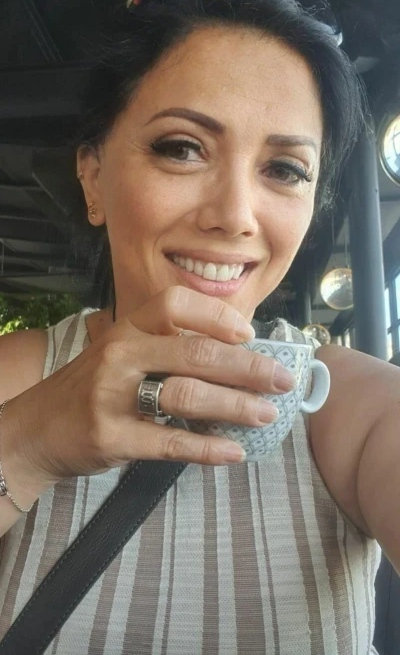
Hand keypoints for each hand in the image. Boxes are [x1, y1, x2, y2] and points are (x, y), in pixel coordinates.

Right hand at [3, 286, 292, 499]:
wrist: (37, 428)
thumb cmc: (93, 387)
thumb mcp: (122, 353)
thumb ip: (166, 347)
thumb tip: (234, 354)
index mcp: (127, 328)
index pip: (177, 304)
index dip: (218, 316)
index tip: (250, 334)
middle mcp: (121, 353)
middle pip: (196, 353)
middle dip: (248, 368)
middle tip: (283, 380)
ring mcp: (113, 395)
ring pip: (188, 395)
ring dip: (236, 406)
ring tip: (268, 415)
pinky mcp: (112, 436)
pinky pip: (170, 441)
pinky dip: (208, 448)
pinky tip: (234, 452)